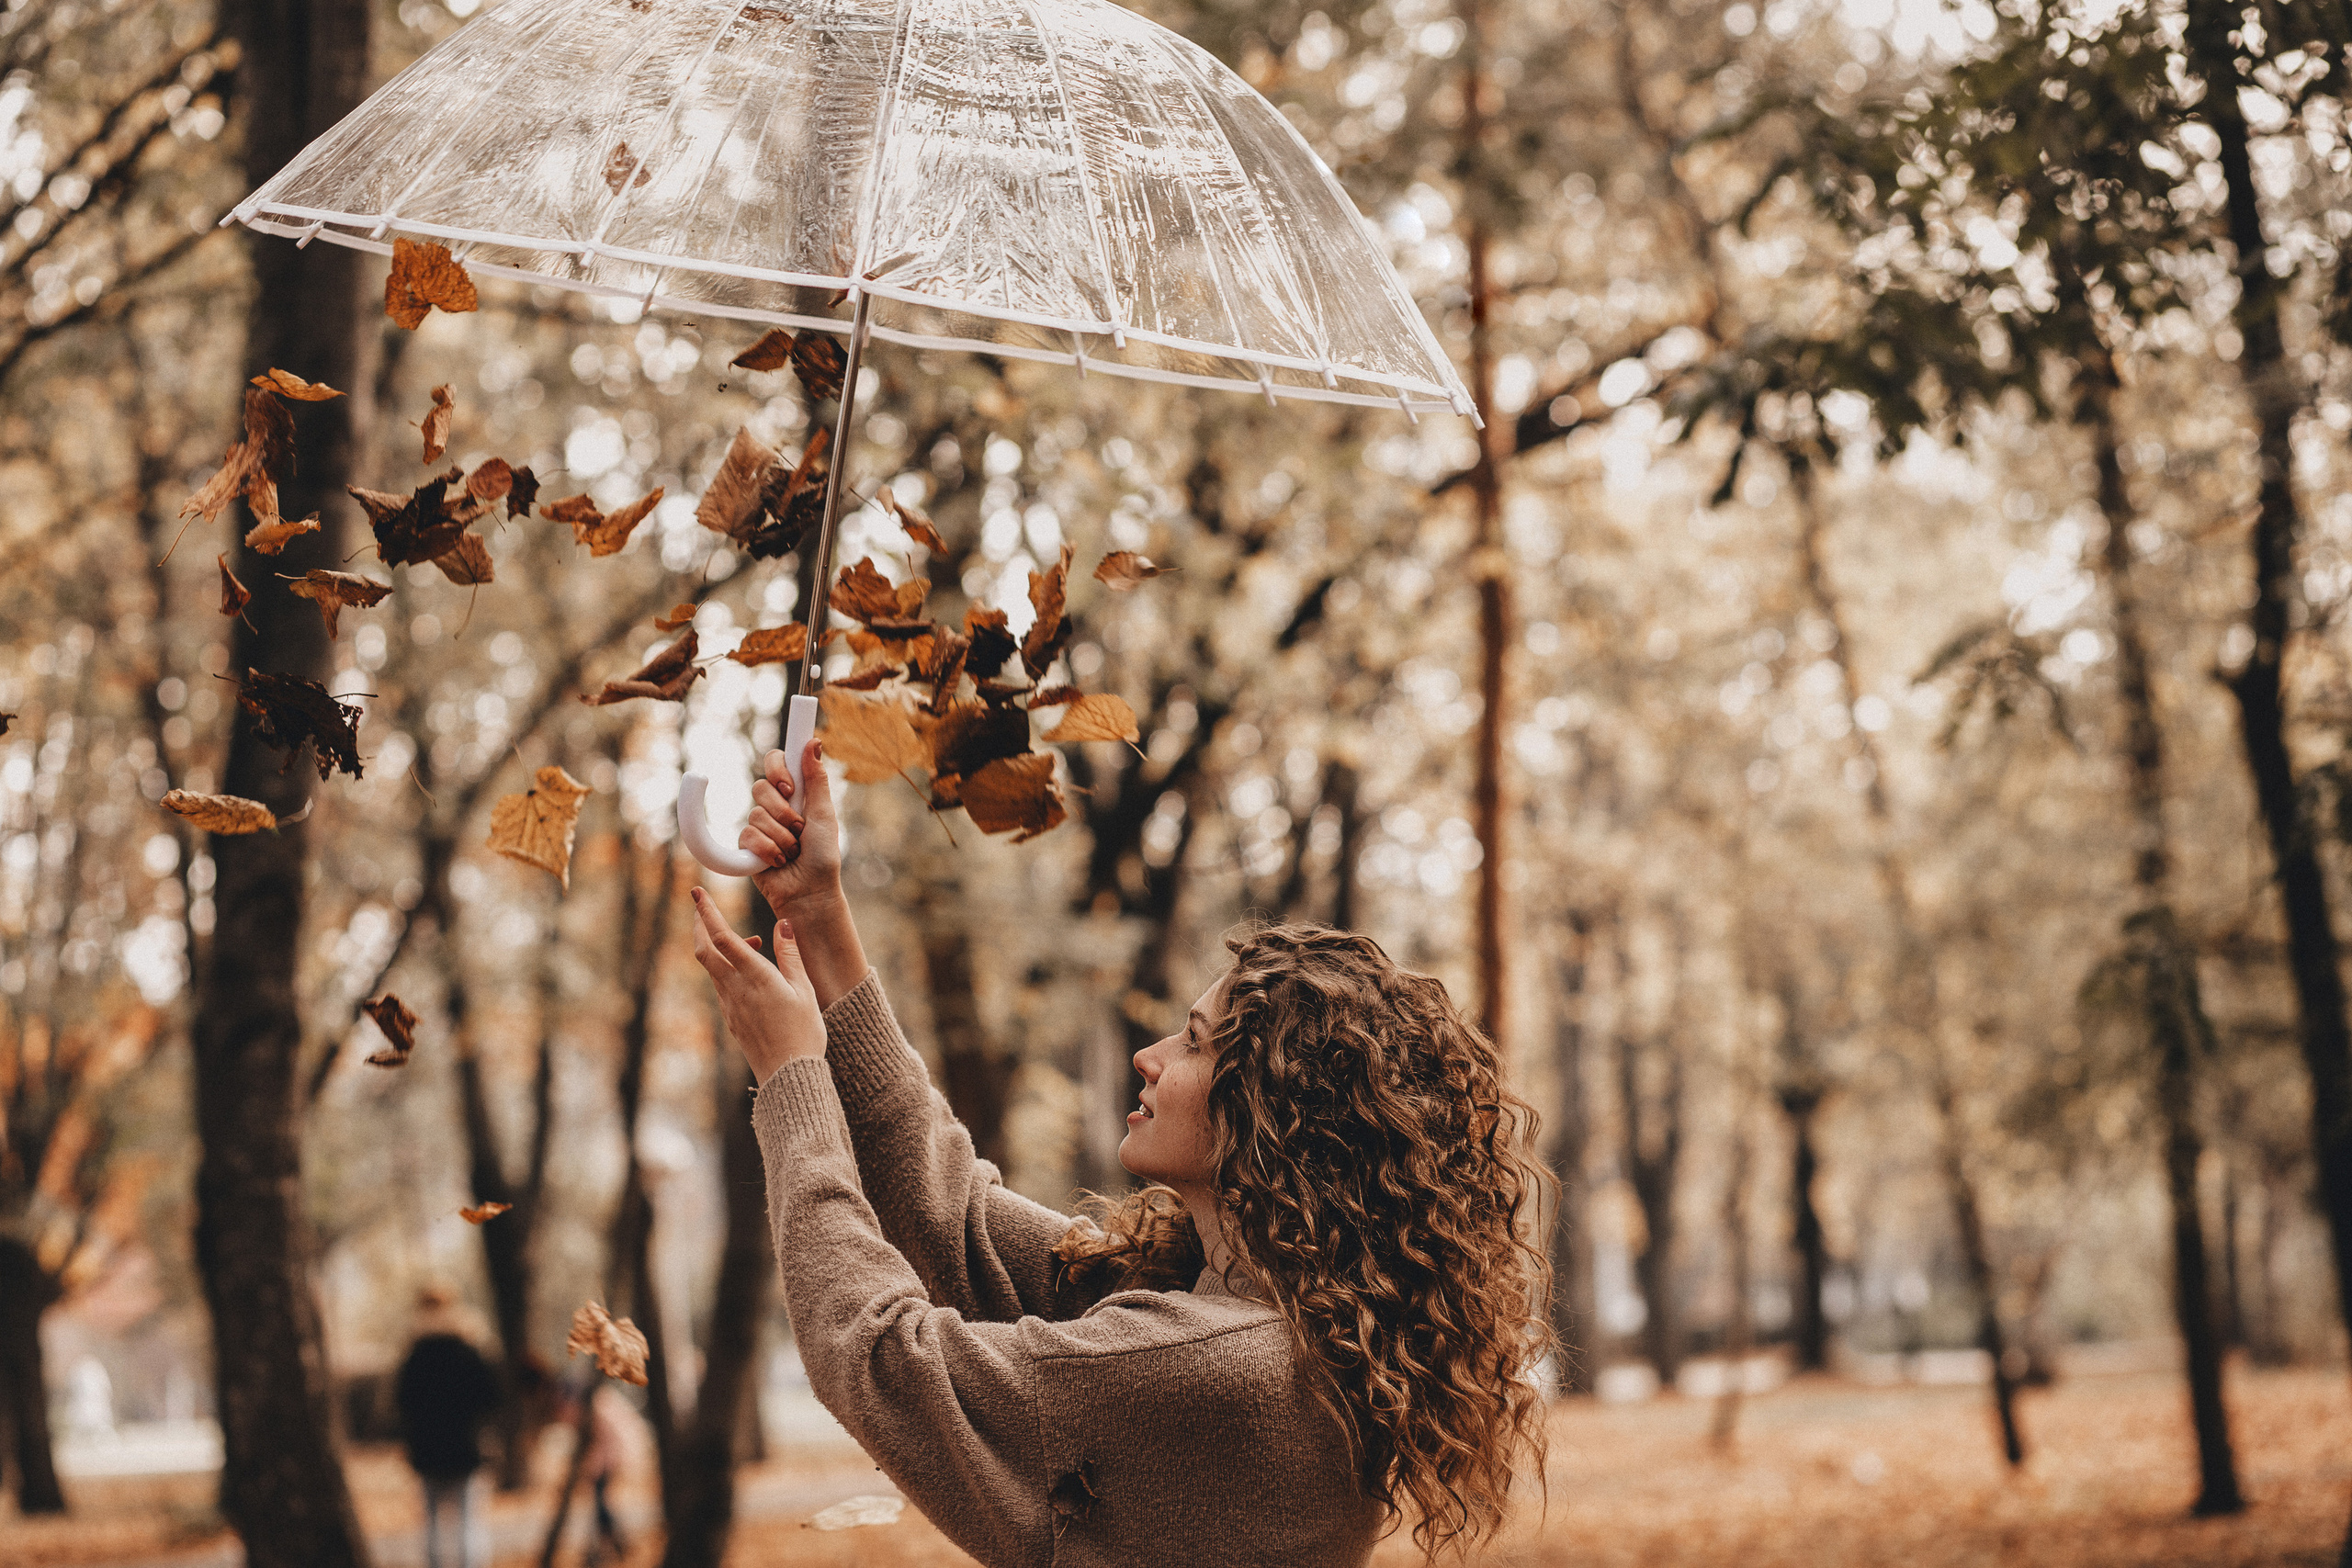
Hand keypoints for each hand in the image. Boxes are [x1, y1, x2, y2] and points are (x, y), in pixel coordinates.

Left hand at [690, 885, 823, 1081]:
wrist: (789, 1075)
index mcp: (755, 977)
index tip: (698, 892)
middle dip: (699, 925)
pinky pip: (722, 985)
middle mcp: (735, 989)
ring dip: (721, 948)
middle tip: (702, 907)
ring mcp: (730, 1005)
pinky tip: (751, 972)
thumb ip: (790, 955)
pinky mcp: (731, 1018)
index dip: (707, 912)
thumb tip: (782, 924)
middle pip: (704, 951)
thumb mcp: (804, 990)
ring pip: (712, 967)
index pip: (723, 937)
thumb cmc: (804, 1032)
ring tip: (754, 943)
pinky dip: (728, 968)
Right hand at [738, 737, 843, 916]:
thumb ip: (816, 780)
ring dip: (781, 837)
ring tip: (793, 852)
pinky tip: (779, 862)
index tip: (789, 786)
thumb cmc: (823, 856)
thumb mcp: (824, 814)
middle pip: (760, 788)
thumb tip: (813, 741)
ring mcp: (759, 826)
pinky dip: (768, 850)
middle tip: (800, 829)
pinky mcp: (747, 847)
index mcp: (795, 794)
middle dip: (784, 812)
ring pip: (756, 815)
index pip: (776, 762)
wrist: (811, 891)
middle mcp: (775, 807)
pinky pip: (748, 836)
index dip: (777, 767)